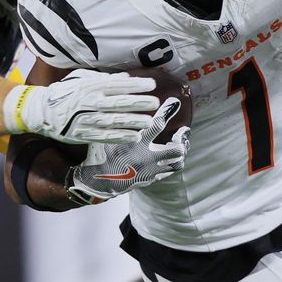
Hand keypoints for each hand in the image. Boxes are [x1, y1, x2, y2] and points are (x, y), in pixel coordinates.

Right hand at [2, 69, 158, 143]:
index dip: (135, 84)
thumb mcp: (80, 79)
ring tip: (149, 121)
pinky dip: (121, 137)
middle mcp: (90, 102)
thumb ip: (102, 78)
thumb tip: (125, 77)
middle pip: (119, 102)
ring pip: (114, 121)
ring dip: (133, 121)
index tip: (151, 84)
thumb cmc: (64, 92)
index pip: (117, 84)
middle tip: (155, 103)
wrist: (41, 111)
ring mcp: (87, 119)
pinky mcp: (84, 134)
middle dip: (138, 102)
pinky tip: (135, 137)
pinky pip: (105, 137)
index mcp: (90, 86)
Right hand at [65, 97, 189, 204]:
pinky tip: (168, 157)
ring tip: (179, 145)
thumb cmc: (101, 154)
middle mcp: (146, 158)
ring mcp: (150, 171)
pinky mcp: (150, 180)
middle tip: (183, 131)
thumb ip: (118, 121)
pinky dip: (170, 163)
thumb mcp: (107, 134)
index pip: (156, 125)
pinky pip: (167, 172)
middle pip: (176, 150)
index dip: (167, 111)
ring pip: (176, 164)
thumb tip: (124, 101)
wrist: (98, 181)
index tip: (174, 102)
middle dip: (182, 139)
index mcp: (136, 144)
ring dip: (179, 154)